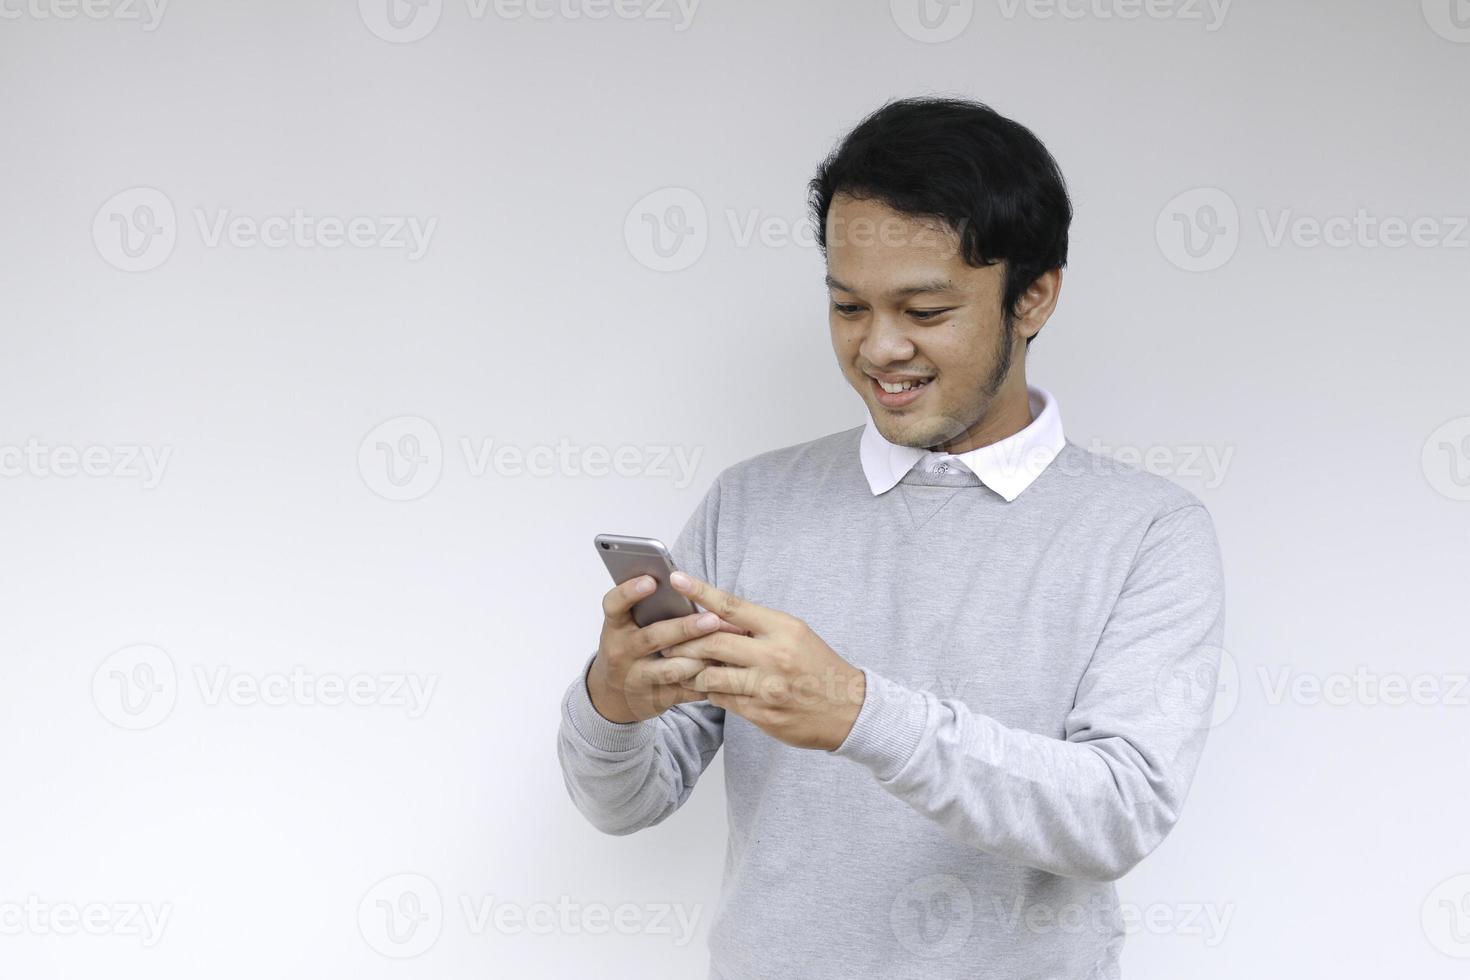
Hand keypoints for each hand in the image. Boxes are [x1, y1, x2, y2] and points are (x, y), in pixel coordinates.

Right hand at [587, 575, 743, 723]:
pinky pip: (686, 690)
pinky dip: (707, 679)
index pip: (614, 605)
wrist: (614, 694)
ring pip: (671, 669)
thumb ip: (649, 608)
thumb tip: (685, 582)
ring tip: (726, 645)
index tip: (652, 580)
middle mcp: (622, 652)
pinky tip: (726, 667)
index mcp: (615, 627)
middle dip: (685, 628)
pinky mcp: (657, 698)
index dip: (630, 592)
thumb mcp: (628, 625)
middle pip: (653, 638)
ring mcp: (638, 678)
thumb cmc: (630, 646)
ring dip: (700, 658)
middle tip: (712, 619)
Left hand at [664, 571, 865, 750]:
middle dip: (684, 641)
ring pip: (710, 675)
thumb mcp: (795, 634)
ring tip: (683, 666)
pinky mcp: (761, 714)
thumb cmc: (818, 665)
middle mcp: (774, 656)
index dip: (701, 591)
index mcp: (783, 629)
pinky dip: (710, 691)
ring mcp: (767, 687)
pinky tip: (709, 687)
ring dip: (693, 670)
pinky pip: (721, 700)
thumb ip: (758, 626)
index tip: (678, 579)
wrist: (848, 708)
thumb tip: (715, 616)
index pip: (733, 606)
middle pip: (713, 641)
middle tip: (665, 639)